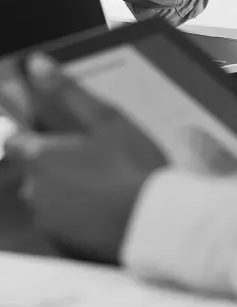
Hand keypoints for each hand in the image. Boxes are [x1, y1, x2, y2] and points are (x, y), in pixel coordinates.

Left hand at [5, 53, 166, 262]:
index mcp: (41, 156)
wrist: (153, 220)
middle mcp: (35, 189)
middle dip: (56, 162)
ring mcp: (47, 219)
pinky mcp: (62, 242)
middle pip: (34, 169)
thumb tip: (37, 64)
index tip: (59, 137)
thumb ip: (66, 90)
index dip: (34, 137)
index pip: (14, 142)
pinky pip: (60, 219)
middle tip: (94, 157)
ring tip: (103, 181)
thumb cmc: (132, 166)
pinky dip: (75, 211)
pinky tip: (103, 204)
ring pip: (47, 194)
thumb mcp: (105, 118)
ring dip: (66, 186)